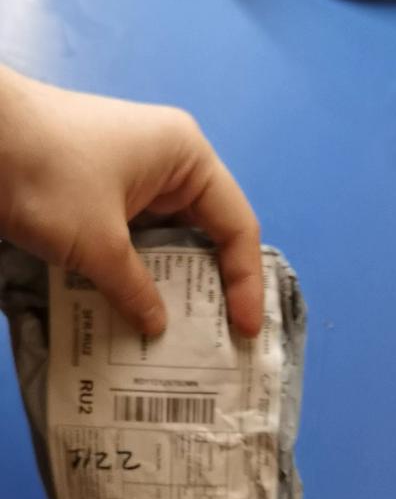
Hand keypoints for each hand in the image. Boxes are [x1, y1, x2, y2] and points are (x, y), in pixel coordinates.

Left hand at [0, 66, 261, 335]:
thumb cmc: (48, 176)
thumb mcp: (98, 243)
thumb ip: (135, 289)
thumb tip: (158, 328)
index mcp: (186, 158)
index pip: (235, 226)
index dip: (245, 282)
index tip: (245, 330)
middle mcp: (168, 164)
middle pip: (205, 234)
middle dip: (208, 288)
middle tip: (218, 340)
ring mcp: (130, 176)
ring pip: (165, 242)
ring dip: (168, 286)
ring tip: (178, 338)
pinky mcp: (98, 192)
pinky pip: (132, 240)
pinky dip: (134, 275)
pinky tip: (133, 312)